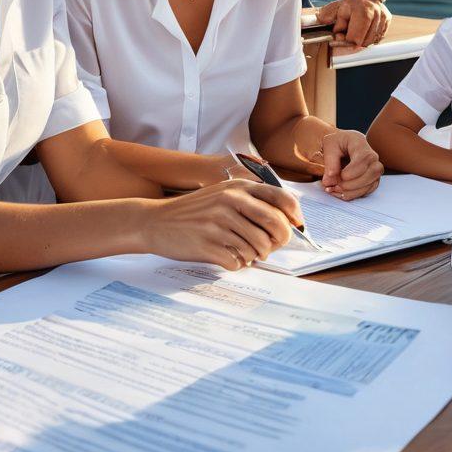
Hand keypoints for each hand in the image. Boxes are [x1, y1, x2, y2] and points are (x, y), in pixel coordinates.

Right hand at [142, 179, 301, 269]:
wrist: (156, 222)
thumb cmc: (194, 210)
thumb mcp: (222, 193)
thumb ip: (250, 201)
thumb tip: (286, 220)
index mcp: (238, 188)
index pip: (282, 200)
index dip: (295, 217)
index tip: (296, 227)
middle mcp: (231, 202)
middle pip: (275, 226)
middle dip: (279, 241)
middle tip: (271, 246)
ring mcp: (219, 224)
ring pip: (259, 247)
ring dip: (256, 255)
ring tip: (245, 252)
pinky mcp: (209, 245)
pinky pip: (238, 262)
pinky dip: (237, 264)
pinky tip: (228, 257)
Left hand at [301, 130, 382, 199]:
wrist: (341, 144)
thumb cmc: (336, 143)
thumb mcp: (328, 146)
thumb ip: (329, 162)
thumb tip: (329, 181)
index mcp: (360, 143)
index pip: (365, 158)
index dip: (354, 171)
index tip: (342, 175)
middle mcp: (372, 155)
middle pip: (374, 172)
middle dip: (355, 183)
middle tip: (338, 185)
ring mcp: (374, 168)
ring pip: (372, 183)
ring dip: (353, 191)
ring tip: (336, 190)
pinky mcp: (372, 179)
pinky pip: (368, 190)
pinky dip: (354, 194)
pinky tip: (341, 193)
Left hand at [317, 0, 390, 51]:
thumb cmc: (351, 3)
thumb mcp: (340, 12)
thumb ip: (338, 26)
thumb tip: (338, 39)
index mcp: (363, 12)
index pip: (356, 38)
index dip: (348, 41)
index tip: (343, 37)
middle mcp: (376, 14)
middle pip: (365, 41)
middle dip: (356, 41)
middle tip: (350, 34)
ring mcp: (383, 16)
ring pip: (373, 40)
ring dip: (364, 40)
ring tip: (358, 31)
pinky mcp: (388, 18)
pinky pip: (379, 36)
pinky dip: (372, 36)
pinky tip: (366, 29)